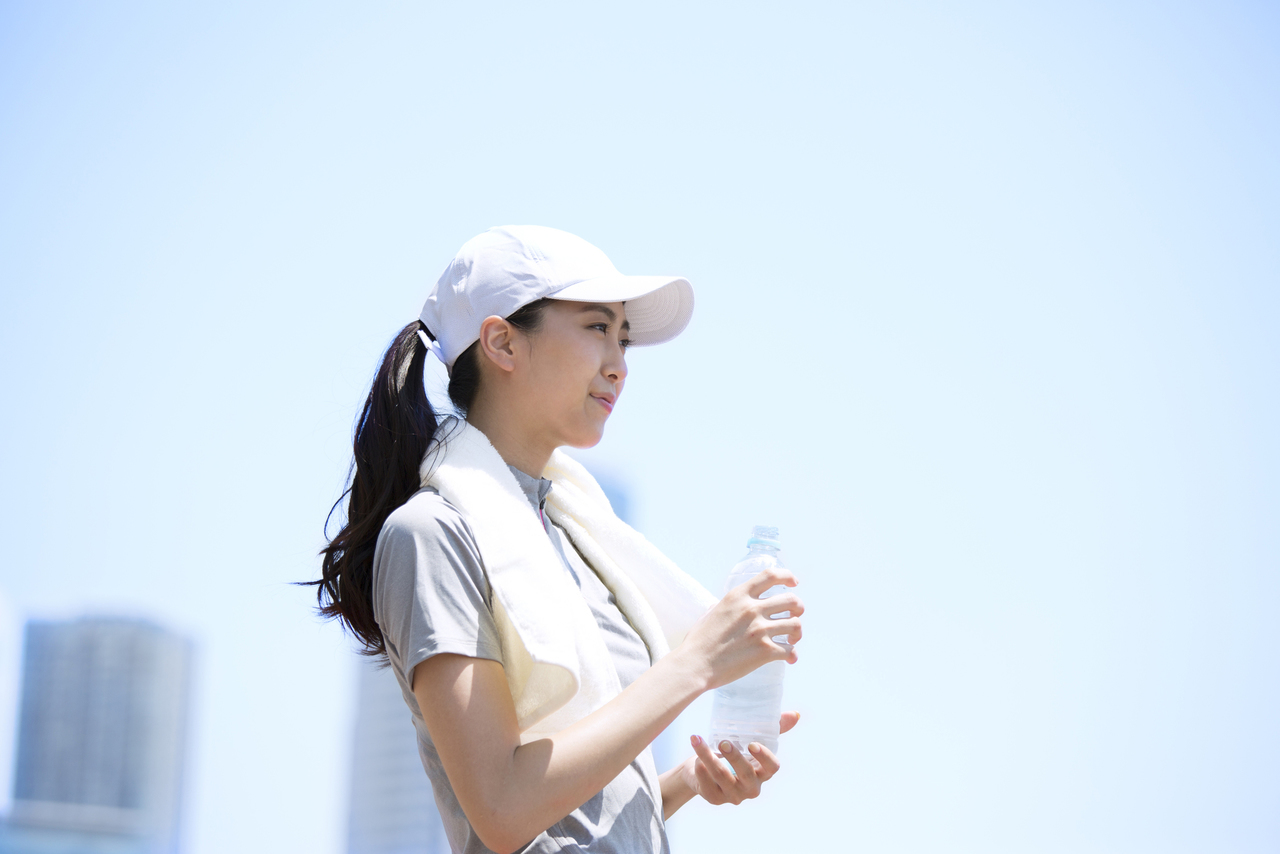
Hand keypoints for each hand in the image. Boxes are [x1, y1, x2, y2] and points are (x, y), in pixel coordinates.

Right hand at [679, 567, 803, 690]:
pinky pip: (791, 650)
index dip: (787, 576)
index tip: (794, 582)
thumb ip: (727, 606)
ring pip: (796, 624)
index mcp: (738, 596)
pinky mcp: (765, 652)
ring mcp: (760, 630)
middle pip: (791, 600)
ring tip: (791, 639)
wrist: (695, 665)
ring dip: (797, 632)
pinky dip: (793, 655)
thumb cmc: (699, 641)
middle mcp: (752, 609)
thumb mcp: (712, 612)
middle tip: (795, 615)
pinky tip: (789, 658)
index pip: (770, 575)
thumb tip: (735, 606)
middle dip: (798, 608)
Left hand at [681, 712, 800, 805]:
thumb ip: (772, 728)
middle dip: (735, 758)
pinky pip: (707, 785)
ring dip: (708, 756)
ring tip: (697, 740)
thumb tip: (794, 714)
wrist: (702, 769)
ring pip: (721, 776)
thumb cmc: (732, 753)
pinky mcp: (714, 798)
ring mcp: (733, 795)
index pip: (772, 768)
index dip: (764, 757)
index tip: (752, 744)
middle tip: (723, 742)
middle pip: (746, 774)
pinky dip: (700, 770)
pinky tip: (695, 758)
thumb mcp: (750, 740)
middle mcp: (751, 787)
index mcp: (763, 773)